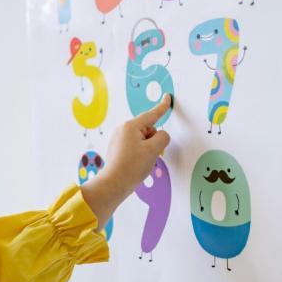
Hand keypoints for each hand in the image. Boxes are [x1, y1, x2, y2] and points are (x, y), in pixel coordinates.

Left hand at [80, 94, 171, 232]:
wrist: (113, 184)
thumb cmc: (132, 166)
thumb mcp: (154, 150)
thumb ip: (163, 137)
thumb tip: (160, 135)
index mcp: (131, 126)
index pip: (152, 114)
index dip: (162, 107)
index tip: (168, 97)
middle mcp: (123, 129)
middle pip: (148, 129)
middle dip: (153, 140)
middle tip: (151, 155)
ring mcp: (118, 139)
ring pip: (142, 139)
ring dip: (147, 148)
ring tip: (142, 162)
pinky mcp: (117, 148)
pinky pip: (135, 146)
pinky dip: (140, 153)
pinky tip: (136, 164)